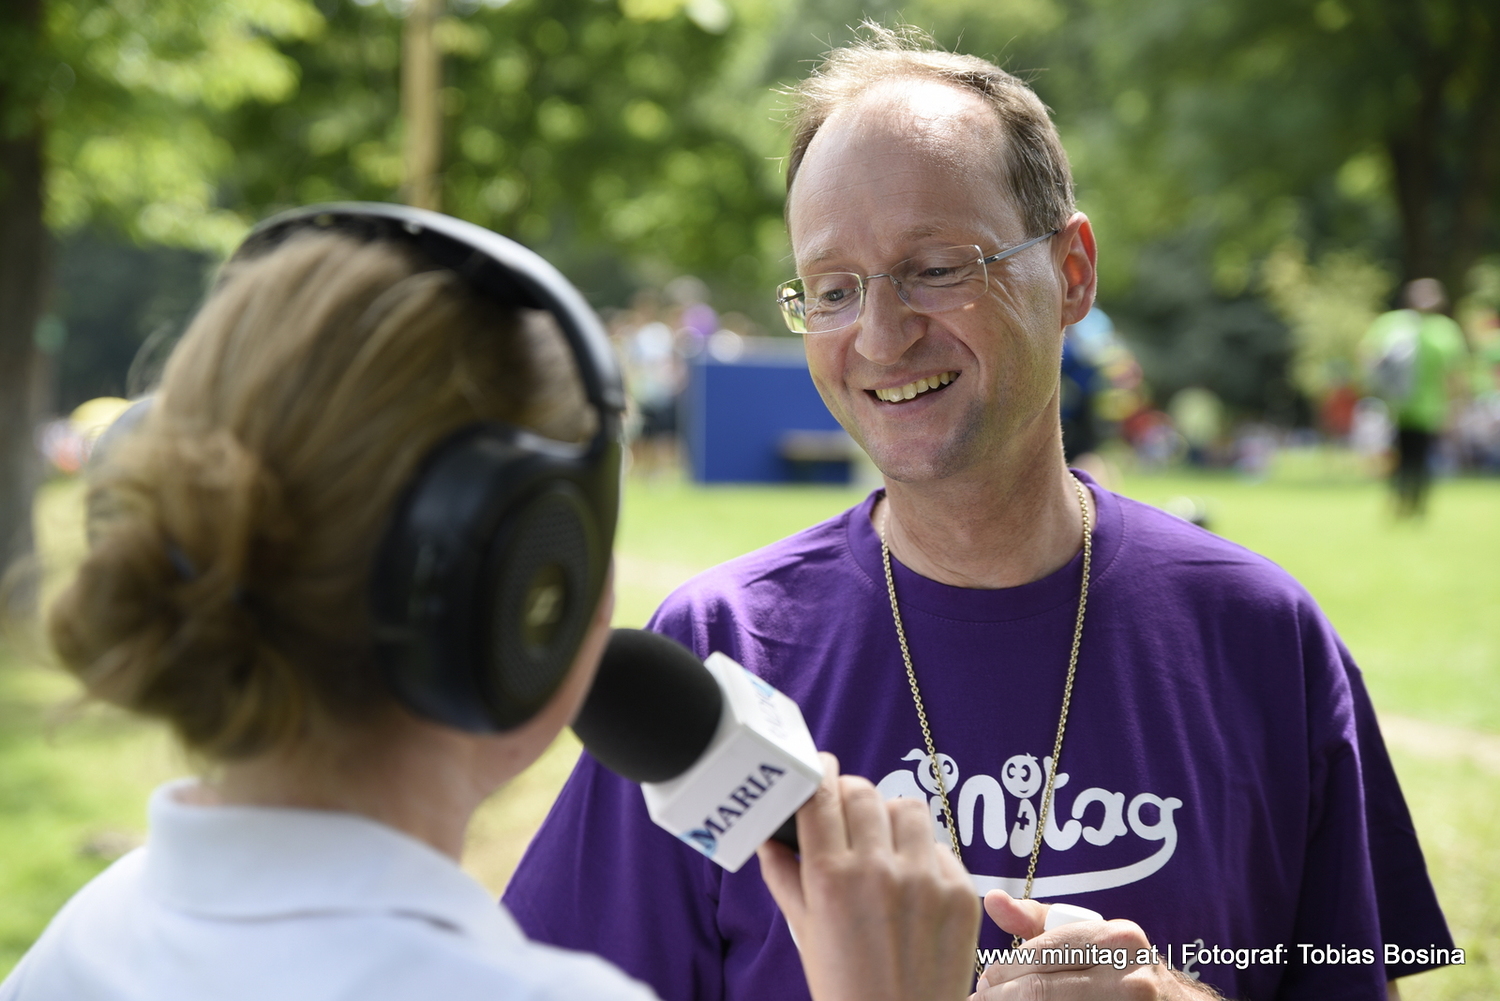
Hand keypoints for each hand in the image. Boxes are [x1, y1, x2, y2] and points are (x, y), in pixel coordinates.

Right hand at [757, 753, 979, 1000]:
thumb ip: (784, 875)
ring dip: (890, 819)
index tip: (820, 768)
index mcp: (831, 878)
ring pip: (907, 808)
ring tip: (884, 845)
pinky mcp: (961, 894)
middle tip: (847, 815)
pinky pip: (940, 847)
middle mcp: (879, 872)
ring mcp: (926, 881)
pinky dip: (923, 856)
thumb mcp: (804, 930)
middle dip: (850, 798)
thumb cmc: (845, 986)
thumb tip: (770, 834)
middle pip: (864, 793)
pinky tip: (912, 884)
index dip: (819, 773)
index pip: (823, 794)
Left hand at [972, 891, 1219, 999]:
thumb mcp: (1086, 937)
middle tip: (981, 998)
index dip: (1005, 968)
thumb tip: (992, 899)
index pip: (1043, 953)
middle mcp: (1131, 974)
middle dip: (1002, 994)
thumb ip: (1036, 920)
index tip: (983, 978)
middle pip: (1042, 988)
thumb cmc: (1117, 965)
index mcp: (1118, 937)